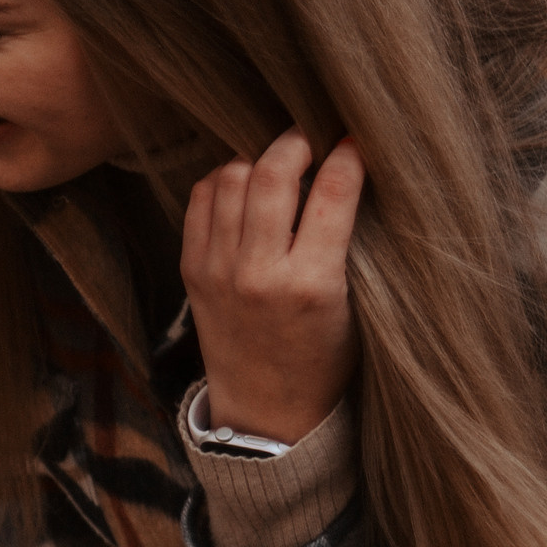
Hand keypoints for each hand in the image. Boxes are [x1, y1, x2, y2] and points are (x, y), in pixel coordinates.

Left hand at [182, 127, 364, 444]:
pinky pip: (201, 200)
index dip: (347, 153)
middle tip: (312, 139)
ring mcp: (217, 271)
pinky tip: (246, 185)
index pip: (331, 192)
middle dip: (295, 142)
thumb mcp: (352, 301)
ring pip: (230, 178)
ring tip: (279, 163)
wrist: (266, 407)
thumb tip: (344, 166)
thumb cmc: (323, 354)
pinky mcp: (192, 271)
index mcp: (310, 283)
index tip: (355, 140)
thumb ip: (344, 239)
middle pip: (269, 174)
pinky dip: (223, 180)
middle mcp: (257, 274)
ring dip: (257, 158)